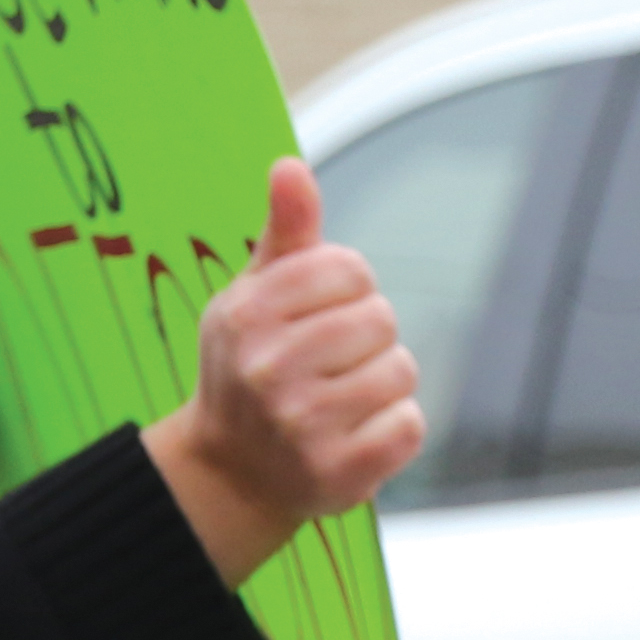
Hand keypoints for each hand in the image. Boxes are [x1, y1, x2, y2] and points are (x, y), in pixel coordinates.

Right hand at [140, 158, 425, 586]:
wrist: (230, 473)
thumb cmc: (251, 365)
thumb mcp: (255, 294)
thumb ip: (284, 231)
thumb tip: (289, 165)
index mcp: (247, 314)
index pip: (350, 269)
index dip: (346, 290)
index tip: (315, 317)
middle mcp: (267, 369)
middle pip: (380, 318)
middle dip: (365, 338)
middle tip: (326, 367)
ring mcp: (301, 426)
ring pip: (400, 370)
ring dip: (382, 384)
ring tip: (339, 402)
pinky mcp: (337, 474)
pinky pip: (409, 425)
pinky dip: (393, 429)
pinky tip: (354, 436)